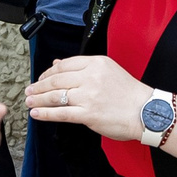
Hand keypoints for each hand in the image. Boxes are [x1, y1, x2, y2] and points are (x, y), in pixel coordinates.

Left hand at [26, 53, 150, 140]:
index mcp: (96, 63)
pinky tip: (36, 114)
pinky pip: (60, 113)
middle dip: (39, 86)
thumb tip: (57, 63)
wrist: (147, 112)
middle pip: (56, 80)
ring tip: (29, 102)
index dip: (48, 72)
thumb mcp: (108, 71)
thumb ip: (82, 67)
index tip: (41, 78)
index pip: (64, 65)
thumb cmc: (129, 94)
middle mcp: (90, 77)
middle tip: (29, 91)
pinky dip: (45, 114)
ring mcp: (88, 96)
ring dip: (38, 99)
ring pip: (55, 96)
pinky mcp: (88, 114)